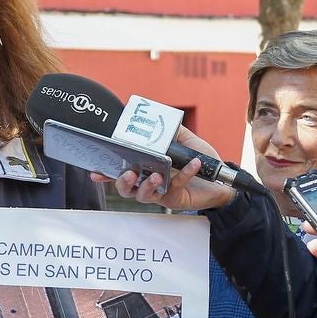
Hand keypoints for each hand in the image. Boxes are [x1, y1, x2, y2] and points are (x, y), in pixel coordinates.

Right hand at [91, 126, 237, 210]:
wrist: (220, 179)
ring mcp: (160, 193)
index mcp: (145, 169)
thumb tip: (157, 117)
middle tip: (128, 174)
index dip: (106, 174)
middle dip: (123, 182)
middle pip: (126, 189)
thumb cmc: (199, 161)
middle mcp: (149, 183)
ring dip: (147, 185)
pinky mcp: (174, 199)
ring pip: (143, 196)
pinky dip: (184, 174)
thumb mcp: (184, 141)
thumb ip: (171, 131)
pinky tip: (192, 164)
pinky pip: (176, 187)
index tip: (96, 171)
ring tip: (156, 175)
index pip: (121, 172)